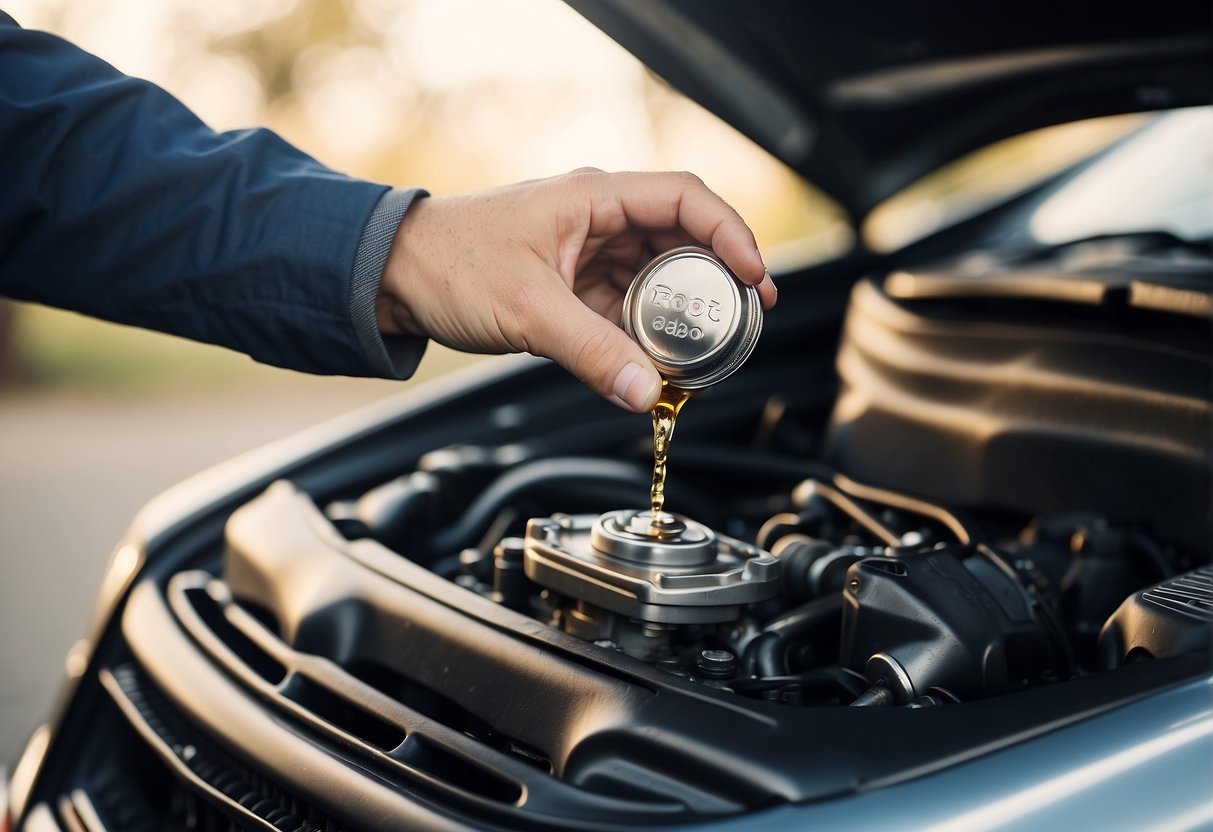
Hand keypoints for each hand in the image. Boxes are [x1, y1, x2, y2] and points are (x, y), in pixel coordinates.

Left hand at [376, 168, 775, 412]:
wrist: (394, 275)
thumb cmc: (448, 263)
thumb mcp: (528, 310)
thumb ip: (591, 353)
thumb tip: (646, 393)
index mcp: (593, 199)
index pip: (684, 199)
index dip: (731, 233)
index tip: (755, 278)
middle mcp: (598, 219)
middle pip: (682, 239)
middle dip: (718, 277)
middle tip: (747, 319)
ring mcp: (587, 252)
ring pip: (656, 275)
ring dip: (684, 308)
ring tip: (712, 345)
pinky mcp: (573, 285)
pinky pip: (627, 304)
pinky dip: (648, 329)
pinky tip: (660, 357)